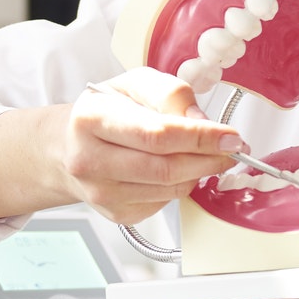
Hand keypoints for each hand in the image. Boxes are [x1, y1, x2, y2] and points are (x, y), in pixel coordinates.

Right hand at [55, 68, 241, 225]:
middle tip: (230, 149)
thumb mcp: (133, 84)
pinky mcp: (115, 214)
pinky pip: (164, 203)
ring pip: (170, 189)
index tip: (231, 137)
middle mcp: (89, 160)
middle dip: (208, 159)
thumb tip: (201, 121)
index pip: (156, 134)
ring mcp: (100, 193)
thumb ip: (170, 93)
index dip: (200, 137)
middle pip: (166, 168)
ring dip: (198, 172)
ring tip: (203, 154)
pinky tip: (173, 169)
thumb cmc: (105, 111)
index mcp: (91, 119)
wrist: (67, 147)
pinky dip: (179, 186)